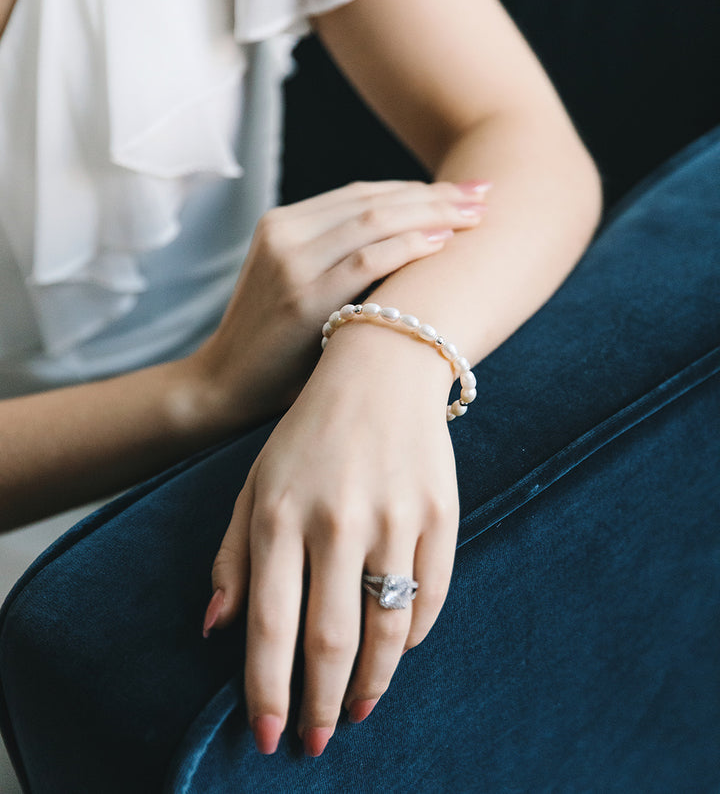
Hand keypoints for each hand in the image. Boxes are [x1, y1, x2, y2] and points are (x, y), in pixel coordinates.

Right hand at [186, 180, 487, 428]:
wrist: (224, 385)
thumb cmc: (275, 344)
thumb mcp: (298, 285)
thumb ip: (337, 259)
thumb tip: (413, 246)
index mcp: (283, 224)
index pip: (363, 194)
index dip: (416, 189)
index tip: (460, 191)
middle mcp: (284, 232)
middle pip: (374, 199)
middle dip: (434, 194)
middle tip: (484, 192)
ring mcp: (290, 260)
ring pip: (374, 220)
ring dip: (431, 212)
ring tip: (477, 212)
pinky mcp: (300, 295)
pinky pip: (366, 259)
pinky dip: (408, 246)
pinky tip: (443, 242)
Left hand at [203, 325, 459, 755]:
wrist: (381, 370)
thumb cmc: (307, 434)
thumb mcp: (254, 484)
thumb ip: (232, 557)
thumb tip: (215, 631)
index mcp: (280, 514)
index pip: (271, 626)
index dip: (267, 691)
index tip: (268, 736)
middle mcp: (338, 521)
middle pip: (331, 641)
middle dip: (322, 705)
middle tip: (317, 741)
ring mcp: (395, 517)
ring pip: (387, 630)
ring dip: (373, 685)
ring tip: (360, 711)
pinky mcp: (440, 513)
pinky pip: (431, 597)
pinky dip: (414, 637)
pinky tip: (397, 653)